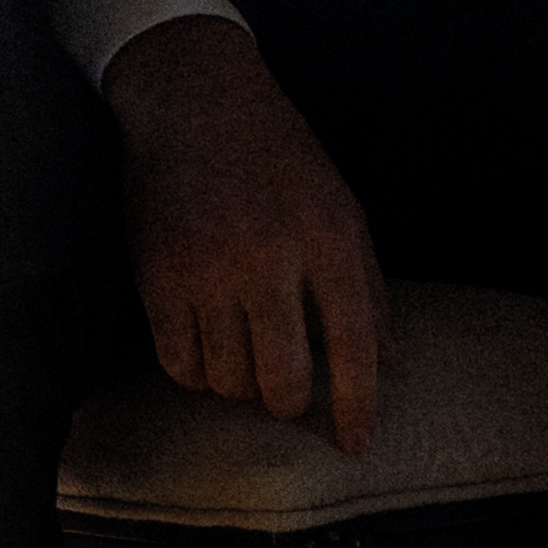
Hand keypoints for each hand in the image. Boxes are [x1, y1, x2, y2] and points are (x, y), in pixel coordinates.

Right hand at [102, 19, 388, 454]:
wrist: (194, 102)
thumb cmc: (279, 157)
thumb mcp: (342, 208)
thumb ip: (368, 288)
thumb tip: (392, 364)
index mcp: (328, 238)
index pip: (353, 343)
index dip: (358, 404)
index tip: (357, 445)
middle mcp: (268, 258)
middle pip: (283, 380)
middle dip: (291, 404)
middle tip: (291, 391)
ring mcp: (206, 270)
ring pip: (227, 381)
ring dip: (242, 388)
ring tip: (249, 358)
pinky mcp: (155, 277)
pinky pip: (178, 364)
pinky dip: (198, 374)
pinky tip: (211, 350)